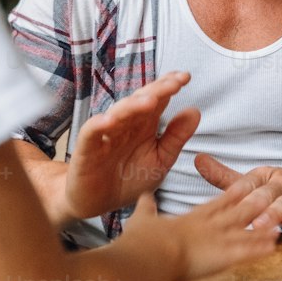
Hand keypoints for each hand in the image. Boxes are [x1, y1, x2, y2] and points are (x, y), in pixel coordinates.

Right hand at [63, 73, 200, 221]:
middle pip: (140, 101)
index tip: (185, 77)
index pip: (157, 99)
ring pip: (118, 113)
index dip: (169, 86)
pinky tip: (110, 121)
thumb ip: (176, 137)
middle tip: (174, 83)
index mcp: (144, 124)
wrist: (100, 203)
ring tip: (150, 101)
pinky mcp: (86, 149)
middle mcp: (125, 124)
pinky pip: (91, 133)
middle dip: (157, 90)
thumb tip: (195, 110)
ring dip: (132, 106)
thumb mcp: (160, 160)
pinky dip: (98, 125)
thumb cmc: (130, 178)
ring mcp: (105, 134)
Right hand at [125, 183, 279, 280]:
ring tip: (279, 222)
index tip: (243, 186)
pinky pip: (245, 254)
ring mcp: (217, 240)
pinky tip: (273, 248)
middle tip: (269, 196)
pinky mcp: (222, 257)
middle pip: (236, 213)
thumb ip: (145, 208)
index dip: (231, 195)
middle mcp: (207, 227)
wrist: (149, 253)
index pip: (216, 204)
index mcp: (191, 219)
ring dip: (262, 228)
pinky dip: (258, 251)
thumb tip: (142, 196)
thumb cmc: (144, 239)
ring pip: (245, 231)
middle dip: (253, 205)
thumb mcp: (142, 219)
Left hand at [195, 154, 281, 235]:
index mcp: (264, 175)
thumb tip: (196, 160)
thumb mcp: (258, 183)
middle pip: (264, 194)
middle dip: (250, 206)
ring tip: (258, 225)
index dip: (232, 195)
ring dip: (273, 213)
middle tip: (235, 219)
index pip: (246, 184)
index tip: (214, 207)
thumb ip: (228, 178)